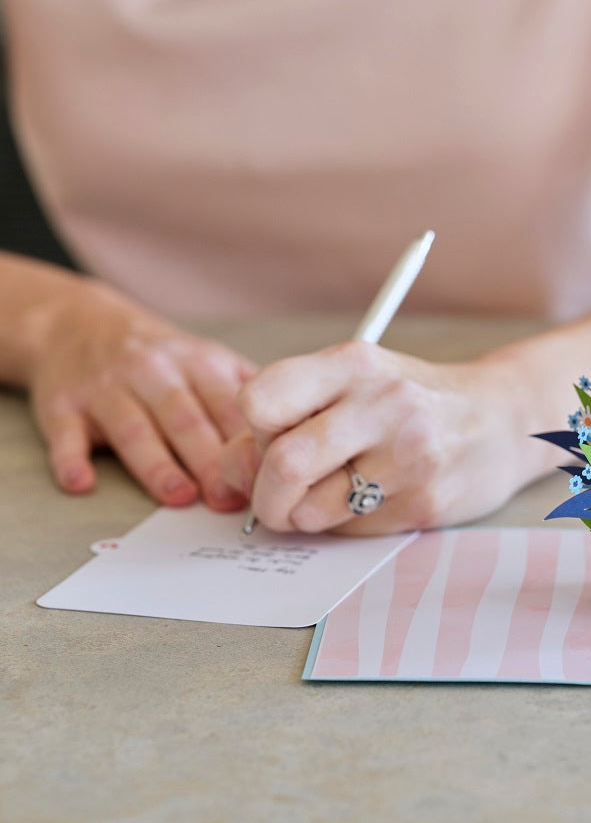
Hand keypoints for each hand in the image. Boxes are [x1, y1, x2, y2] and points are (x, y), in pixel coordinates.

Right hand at [29, 281, 255, 508]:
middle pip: (185, 419)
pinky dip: (71, 458)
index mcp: (198, 363)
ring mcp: (106, 388)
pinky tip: (82, 483)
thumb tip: (297, 435)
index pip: (229, 404)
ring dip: (156, 464)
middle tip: (230, 499)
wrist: (78, 323)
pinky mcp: (61, 404)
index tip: (268, 477)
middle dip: (210, 460)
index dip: (248, 442)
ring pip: (133, 428)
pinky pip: (66, 433)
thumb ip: (247, 395)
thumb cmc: (161, 358)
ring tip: (180, 496)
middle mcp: (153, 372)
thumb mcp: (208, 359)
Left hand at [221, 340, 544, 533]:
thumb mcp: (352, 386)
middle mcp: (383, 403)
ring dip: (304, 515)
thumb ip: (287, 417)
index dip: (253, 429)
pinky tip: (374, 499)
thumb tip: (233, 471)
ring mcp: (410, 455)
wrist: (503, 420)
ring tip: (331, 496)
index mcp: (354, 363)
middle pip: (284, 463)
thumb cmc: (413, 403)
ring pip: (312, 510)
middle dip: (266, 495)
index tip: (270, 437)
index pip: (261, 398)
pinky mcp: (425, 502)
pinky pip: (351, 532)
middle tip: (276, 499)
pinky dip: (344, 526)